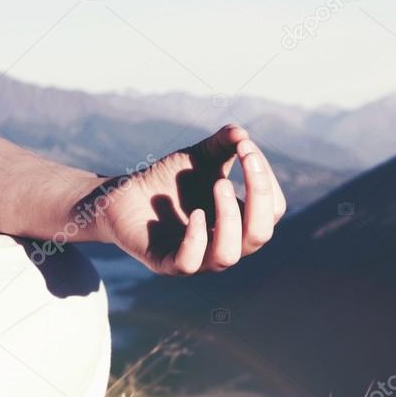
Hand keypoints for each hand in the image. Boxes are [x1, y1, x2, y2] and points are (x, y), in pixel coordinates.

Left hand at [92, 124, 285, 274]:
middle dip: (258, 197)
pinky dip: (196, 238)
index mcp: (239, 223)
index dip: (265, 178)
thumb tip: (242, 133)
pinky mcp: (164, 262)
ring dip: (229, 218)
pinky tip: (195, 214)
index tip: (245, 147)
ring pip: (228, 255)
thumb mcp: (200, 157)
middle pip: (260, 235)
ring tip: (219, 184)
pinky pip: (188, 263)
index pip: (271, 209)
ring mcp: (195, 258)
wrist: (123, 193)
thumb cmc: (169, 179)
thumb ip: (223, 144)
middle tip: (243, 161)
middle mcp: (223, 244)